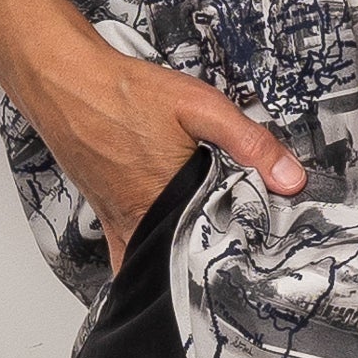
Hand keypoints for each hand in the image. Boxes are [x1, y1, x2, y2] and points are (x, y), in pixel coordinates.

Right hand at [0, 0, 306, 275]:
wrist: (65, 81)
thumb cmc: (125, 92)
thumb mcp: (201, 107)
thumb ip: (249, 143)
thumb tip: (291, 180)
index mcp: (166, 201)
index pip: (210, 250)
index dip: (236, 261)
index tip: (260, 269)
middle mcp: (138, 219)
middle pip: (180, 259)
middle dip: (209, 269)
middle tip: (240, 276)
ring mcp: (117, 219)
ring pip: (152, 259)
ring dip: (178, 264)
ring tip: (207, 271)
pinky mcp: (103, 212)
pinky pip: (125, 252)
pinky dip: (144, 261)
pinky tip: (161, 265)